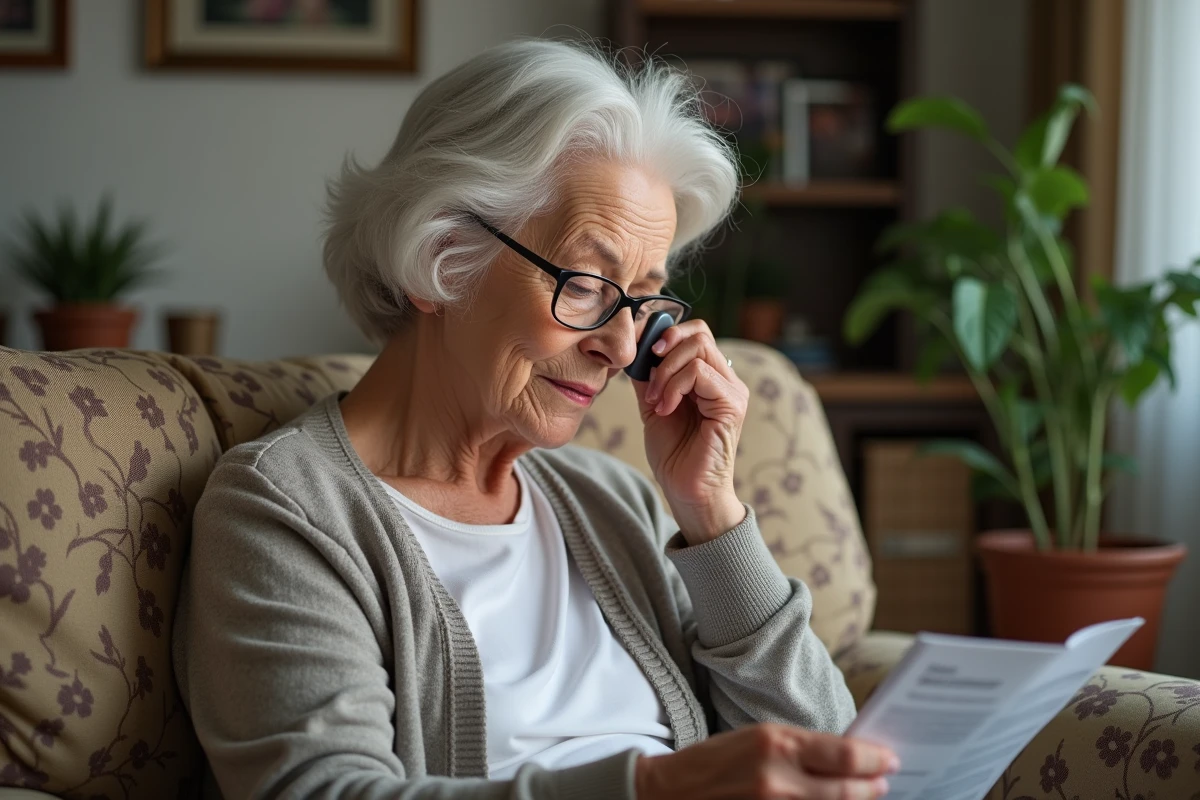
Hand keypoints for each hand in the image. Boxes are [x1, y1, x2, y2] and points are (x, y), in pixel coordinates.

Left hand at [631, 320, 748, 543]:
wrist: (687, 492)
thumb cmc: (674, 454)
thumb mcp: (654, 405)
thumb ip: (649, 376)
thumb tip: (637, 346)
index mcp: (711, 377)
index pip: (696, 333)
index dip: (666, 334)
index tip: (642, 354)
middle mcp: (726, 380)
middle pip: (699, 333)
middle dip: (664, 349)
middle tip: (648, 380)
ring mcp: (732, 391)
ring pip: (698, 348)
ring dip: (666, 372)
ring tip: (656, 401)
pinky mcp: (731, 405)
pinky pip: (699, 373)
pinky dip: (673, 386)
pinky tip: (665, 409)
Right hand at [635, 723, 898, 799]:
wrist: (668, 794)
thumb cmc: (714, 762)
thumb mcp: (756, 739)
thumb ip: (800, 748)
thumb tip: (846, 756)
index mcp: (775, 742)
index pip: (844, 753)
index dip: (874, 758)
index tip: (889, 759)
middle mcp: (777, 778)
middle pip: (846, 789)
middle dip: (871, 786)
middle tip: (884, 781)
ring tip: (866, 795)